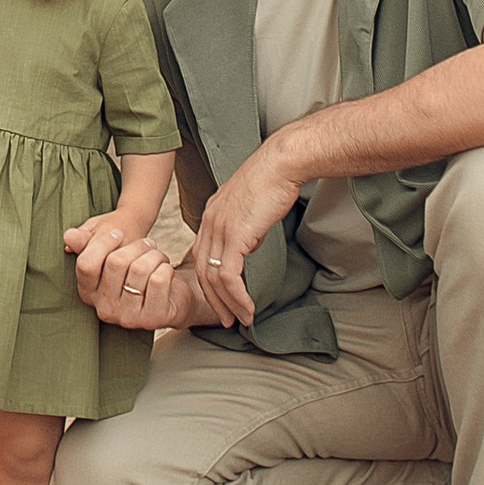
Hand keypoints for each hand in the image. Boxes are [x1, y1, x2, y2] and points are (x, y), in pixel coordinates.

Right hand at [65, 220, 196, 333]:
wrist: (170, 295)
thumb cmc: (135, 270)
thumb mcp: (109, 252)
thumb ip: (87, 243)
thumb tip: (69, 237)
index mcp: (89, 293)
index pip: (86, 264)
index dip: (103, 243)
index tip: (119, 233)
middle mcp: (105, 309)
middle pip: (116, 262)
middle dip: (137, 245)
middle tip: (148, 244)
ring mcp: (127, 317)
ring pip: (140, 269)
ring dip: (155, 255)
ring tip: (158, 258)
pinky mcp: (152, 319)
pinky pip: (159, 279)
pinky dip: (166, 267)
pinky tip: (166, 272)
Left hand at [188, 148, 304, 329]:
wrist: (281, 164)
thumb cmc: (273, 181)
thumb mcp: (250, 208)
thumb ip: (243, 227)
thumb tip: (248, 245)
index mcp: (211, 215)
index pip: (202, 256)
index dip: (209, 283)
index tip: (221, 301)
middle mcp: (209, 223)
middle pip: (202, 271)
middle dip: (214, 300)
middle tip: (226, 320)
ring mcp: (219, 229)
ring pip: (214, 278)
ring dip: (228, 304)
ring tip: (240, 320)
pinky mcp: (234, 236)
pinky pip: (229, 276)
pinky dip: (237, 296)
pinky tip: (247, 308)